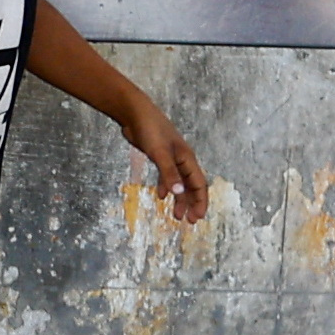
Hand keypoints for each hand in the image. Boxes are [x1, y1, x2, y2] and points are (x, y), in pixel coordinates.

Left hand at [120, 99, 210, 225]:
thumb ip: (169, 173)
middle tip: (190, 221)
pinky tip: (162, 196)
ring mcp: (171, 158)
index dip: (200, 201)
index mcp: (187, 158)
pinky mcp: (159, 156)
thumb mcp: (160, 153)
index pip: (199, 184)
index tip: (198, 217)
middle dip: (192, 204)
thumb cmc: (150, 130)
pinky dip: (166, 186)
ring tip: (176, 215)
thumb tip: (178, 194)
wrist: (135, 113)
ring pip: (179, 182)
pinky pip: (167, 176)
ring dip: (179, 199)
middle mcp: (182, 159)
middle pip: (191, 186)